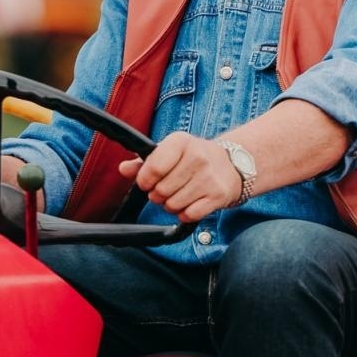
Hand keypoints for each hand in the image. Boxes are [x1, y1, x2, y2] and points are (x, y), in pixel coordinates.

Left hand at [119, 134, 241, 222]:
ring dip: (171, 205)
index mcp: (181, 142)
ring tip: (179, 195)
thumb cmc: (194, 157)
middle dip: (158, 195)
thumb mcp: (170, 152)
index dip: (145, 180)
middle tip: (166, 189)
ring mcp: (209, 177)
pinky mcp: (218, 196)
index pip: (153, 168)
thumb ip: (144, 162)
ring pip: (173, 205)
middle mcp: (197, 157)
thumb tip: (123, 169)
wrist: (232, 164)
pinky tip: (190, 203)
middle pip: (161, 191)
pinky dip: (185, 213)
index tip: (147, 182)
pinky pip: (189, 215)